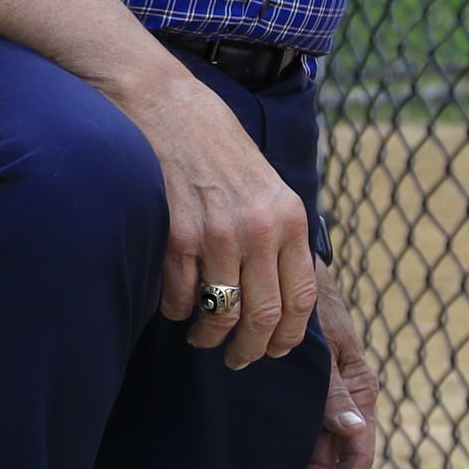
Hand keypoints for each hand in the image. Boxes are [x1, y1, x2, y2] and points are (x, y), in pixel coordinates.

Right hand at [111, 71, 318, 367]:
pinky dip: (176, 313)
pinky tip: (176, 307)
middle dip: (250, 351)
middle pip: (263, 318)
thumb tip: (286, 297)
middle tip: (238, 360)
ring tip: (202, 337)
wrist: (166, 108)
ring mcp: (217, 235)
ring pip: (220, 316)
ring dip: (209, 338)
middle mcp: (259, 229)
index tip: (275, 351)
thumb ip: (280, 235)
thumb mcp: (268, 186)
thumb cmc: (218, 149)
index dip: (289, 337)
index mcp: (289, 218)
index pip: (302, 298)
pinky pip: (179, 299)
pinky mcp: (176, 237)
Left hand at [286, 292, 382, 468]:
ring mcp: (316, 393)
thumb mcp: (325, 341)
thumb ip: (335, 385)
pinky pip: (292, 427)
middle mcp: (340, 395)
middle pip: (332, 455)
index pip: (360, 445)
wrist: (283, 263)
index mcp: (358, 384)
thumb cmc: (311, 296)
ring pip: (311, 447)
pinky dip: (282, 451)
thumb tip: (353, 427)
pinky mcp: (292, 388)